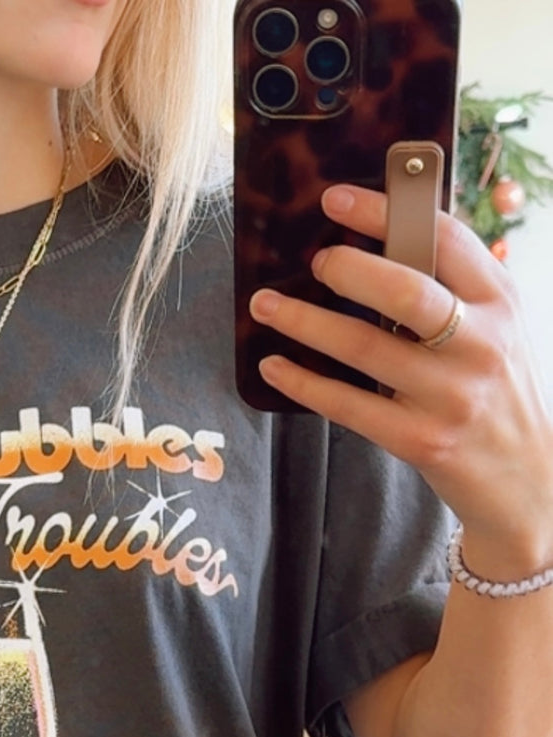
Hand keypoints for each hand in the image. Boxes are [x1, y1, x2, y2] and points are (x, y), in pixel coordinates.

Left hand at [250, 184, 552, 582]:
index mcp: (501, 301)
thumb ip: (456, 288)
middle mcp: (481, 344)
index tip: (335, 199)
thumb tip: (385, 235)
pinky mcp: (422, 441)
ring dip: (305, 322)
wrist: (527, 481)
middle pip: (404, 290)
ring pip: (365, 346)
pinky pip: (349, 405)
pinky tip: (274, 366)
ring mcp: (451, 396)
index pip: (444, 239)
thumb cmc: (497, 393)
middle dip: (347, 268)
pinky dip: (304, 383)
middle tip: (312, 260)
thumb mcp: (497, 329)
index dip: (385, 212)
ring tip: (266, 306)